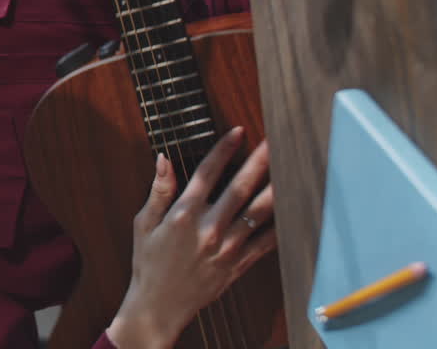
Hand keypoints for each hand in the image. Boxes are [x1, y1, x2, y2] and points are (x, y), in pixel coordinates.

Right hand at [106, 128, 277, 348]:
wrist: (160, 304)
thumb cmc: (148, 262)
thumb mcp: (144, 224)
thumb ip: (159, 191)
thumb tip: (163, 160)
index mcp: (183, 214)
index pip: (207, 172)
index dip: (224, 149)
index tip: (238, 132)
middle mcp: (209, 228)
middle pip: (240, 187)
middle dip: (260, 162)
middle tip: (276, 142)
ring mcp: (227, 247)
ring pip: (259, 213)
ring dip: (276, 189)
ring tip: (291, 170)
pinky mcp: (238, 264)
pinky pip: (265, 242)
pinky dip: (280, 226)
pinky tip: (292, 210)